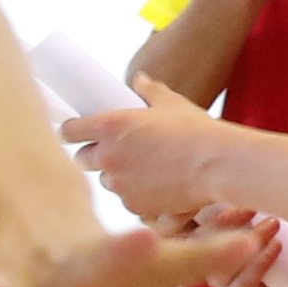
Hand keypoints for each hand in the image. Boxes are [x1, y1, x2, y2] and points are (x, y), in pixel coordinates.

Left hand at [57, 90, 257, 233]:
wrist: (218, 165)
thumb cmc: (196, 130)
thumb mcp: (171, 104)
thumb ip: (150, 91)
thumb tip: (140, 80)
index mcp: (110, 126)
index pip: (69, 131)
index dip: (72, 132)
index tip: (77, 133)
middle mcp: (108, 156)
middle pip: (82, 160)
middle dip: (94, 156)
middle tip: (113, 152)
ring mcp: (120, 185)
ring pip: (107, 182)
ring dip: (117, 177)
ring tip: (143, 170)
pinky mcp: (135, 206)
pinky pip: (128, 201)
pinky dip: (137, 196)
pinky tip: (158, 187)